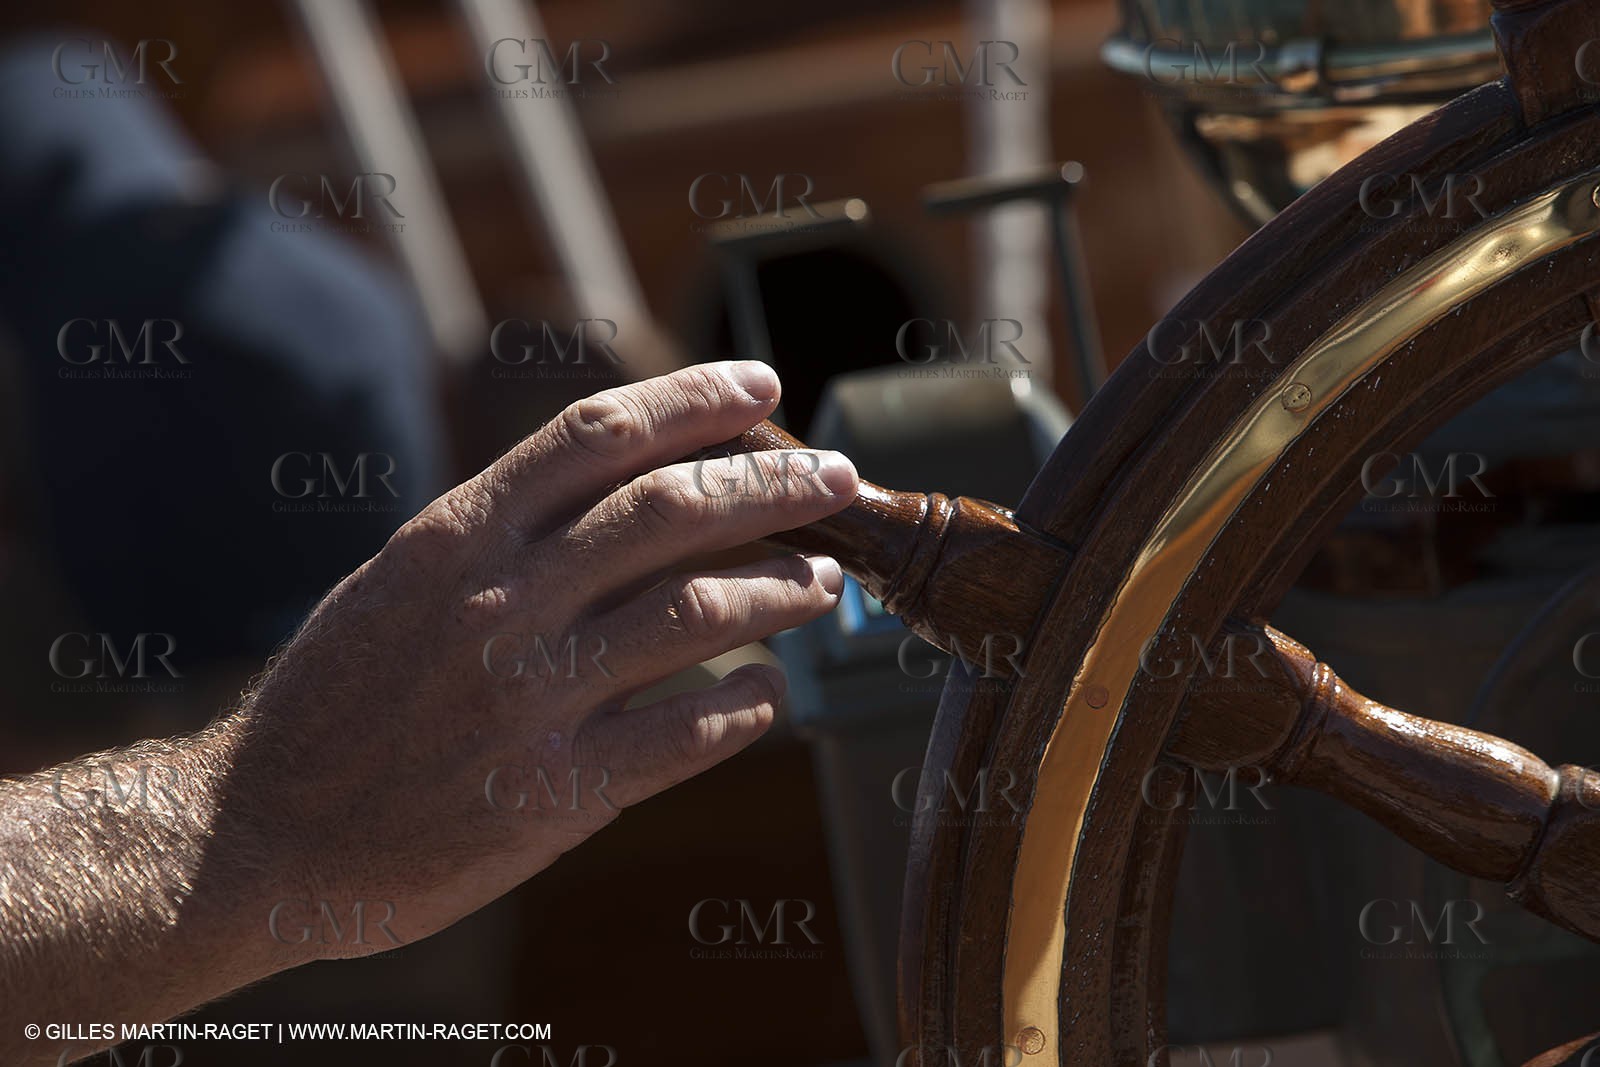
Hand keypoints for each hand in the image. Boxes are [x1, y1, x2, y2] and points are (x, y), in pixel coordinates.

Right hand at [219, 360, 856, 966]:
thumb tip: (628, 486)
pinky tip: (770, 693)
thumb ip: (504, 531)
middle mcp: (499, 601)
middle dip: (770, 481)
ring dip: (780, 589)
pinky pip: (685, 734)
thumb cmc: (338, 697)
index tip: (760, 381)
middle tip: (833, 476)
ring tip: (823, 581)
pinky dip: (746, 705)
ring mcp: (528, 697)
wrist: (257, 832)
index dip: (693, 398)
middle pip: (670, 510)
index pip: (598, 434)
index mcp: (457, 535)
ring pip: (696, 613)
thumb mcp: (402, 580)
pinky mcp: (550, 795)